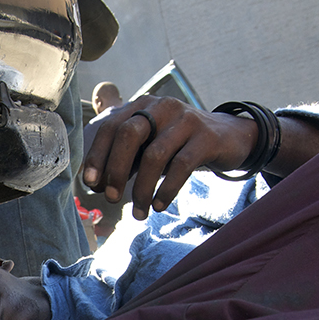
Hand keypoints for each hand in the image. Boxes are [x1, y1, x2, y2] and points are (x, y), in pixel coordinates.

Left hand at [81, 96, 258, 218]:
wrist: (229, 137)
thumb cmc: (179, 145)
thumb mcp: (149, 144)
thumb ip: (125, 158)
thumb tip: (96, 185)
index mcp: (142, 106)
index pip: (111, 127)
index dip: (97, 156)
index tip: (90, 184)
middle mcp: (161, 107)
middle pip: (128, 134)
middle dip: (115, 169)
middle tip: (111, 199)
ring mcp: (185, 120)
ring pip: (154, 155)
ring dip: (142, 188)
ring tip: (139, 212)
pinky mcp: (206, 137)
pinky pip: (181, 166)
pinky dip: (167, 189)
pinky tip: (159, 205)